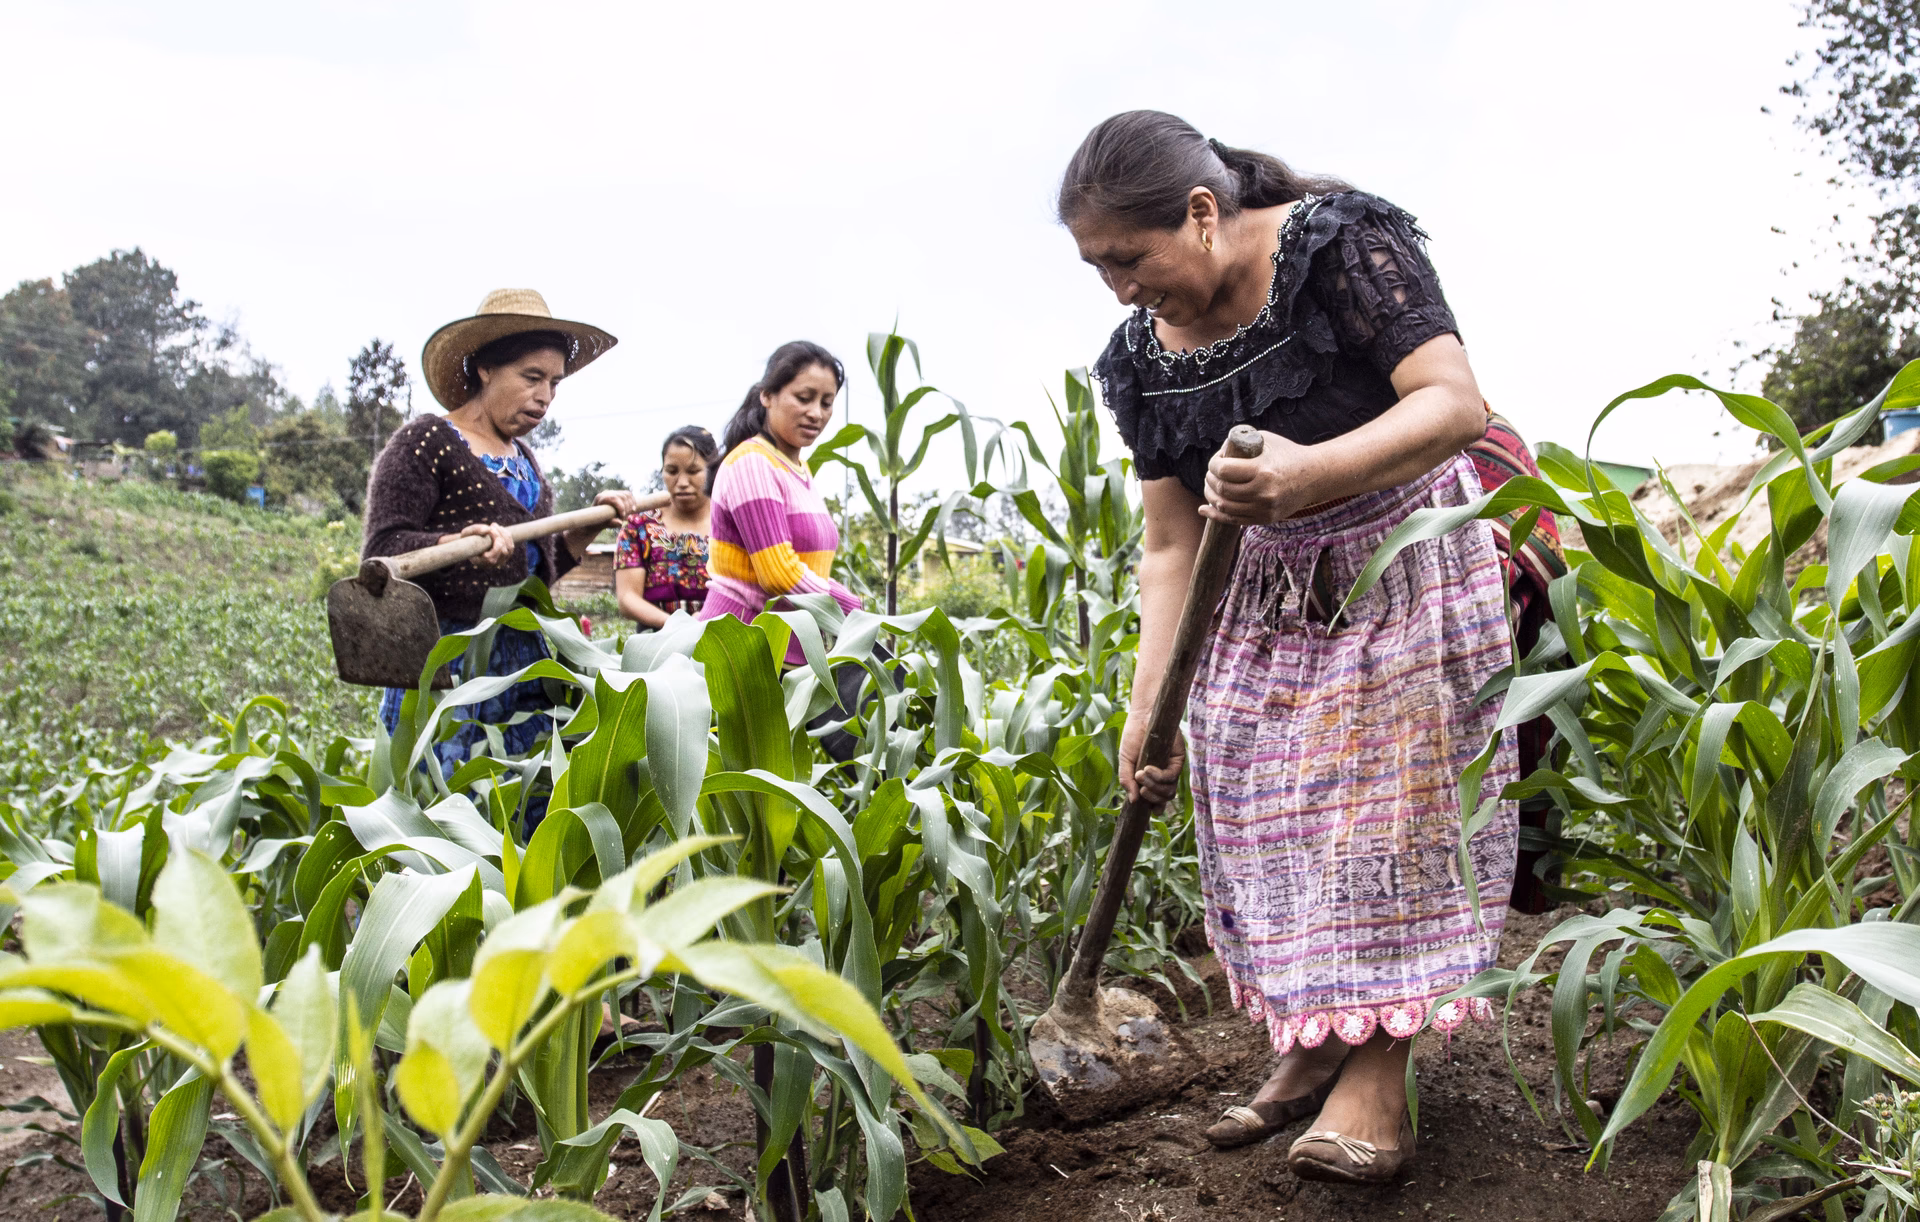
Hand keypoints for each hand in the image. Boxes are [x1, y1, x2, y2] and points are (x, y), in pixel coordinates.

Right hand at [442, 522, 513, 564]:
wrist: (470, 545)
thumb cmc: (468, 539)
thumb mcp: (466, 533)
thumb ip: (475, 530)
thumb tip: (488, 529)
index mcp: (482, 562)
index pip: (493, 554)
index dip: (495, 539)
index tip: (490, 529)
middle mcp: (492, 564)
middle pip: (503, 550)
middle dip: (499, 535)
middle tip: (492, 525)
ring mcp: (500, 561)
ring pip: (509, 548)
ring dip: (504, 534)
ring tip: (495, 526)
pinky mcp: (505, 556)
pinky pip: (511, 547)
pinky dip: (507, 536)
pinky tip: (500, 529)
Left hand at [593, 489, 639, 519]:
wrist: (596, 519)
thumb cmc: (598, 522)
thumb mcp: (603, 524)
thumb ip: (610, 523)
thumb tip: (620, 523)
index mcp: (600, 498)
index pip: (614, 498)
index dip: (621, 507)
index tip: (622, 517)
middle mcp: (606, 493)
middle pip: (622, 496)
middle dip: (626, 508)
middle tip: (624, 518)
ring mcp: (613, 492)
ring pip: (627, 494)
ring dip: (631, 505)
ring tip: (628, 514)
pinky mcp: (618, 494)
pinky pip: (628, 494)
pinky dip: (632, 501)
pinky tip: (633, 509)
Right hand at [1119, 710, 1186, 805]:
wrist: (1142, 717)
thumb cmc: (1133, 737)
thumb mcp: (1125, 760)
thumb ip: (1126, 780)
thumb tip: (1132, 801)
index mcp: (1151, 779)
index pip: (1157, 801)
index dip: (1154, 808)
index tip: (1142, 808)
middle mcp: (1163, 777)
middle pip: (1163, 799)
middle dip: (1151, 798)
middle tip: (1140, 788)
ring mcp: (1171, 768)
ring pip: (1169, 791)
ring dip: (1153, 787)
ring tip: (1141, 775)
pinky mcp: (1178, 760)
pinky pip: (1171, 777)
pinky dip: (1158, 776)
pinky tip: (1147, 768)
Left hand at [1202, 430, 1326, 524]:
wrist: (1314, 476)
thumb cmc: (1288, 454)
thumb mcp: (1266, 441)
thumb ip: (1242, 444)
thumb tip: (1219, 452)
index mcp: (1262, 470)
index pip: (1224, 471)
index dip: (1213, 465)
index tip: (1214, 461)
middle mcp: (1263, 492)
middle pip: (1223, 489)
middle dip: (1210, 480)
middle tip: (1210, 474)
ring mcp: (1264, 508)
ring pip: (1225, 507)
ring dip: (1211, 496)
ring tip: (1209, 487)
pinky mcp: (1265, 518)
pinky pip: (1234, 520)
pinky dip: (1215, 515)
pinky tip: (1204, 509)